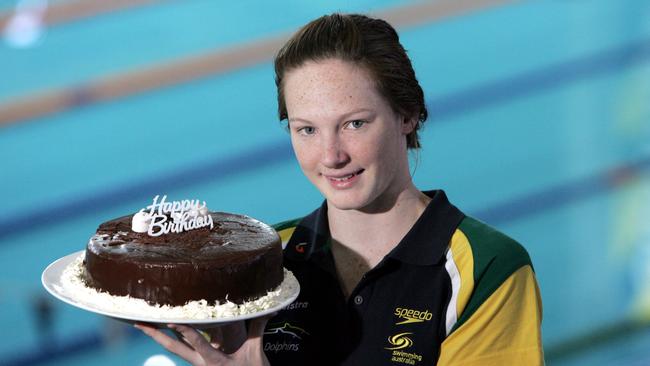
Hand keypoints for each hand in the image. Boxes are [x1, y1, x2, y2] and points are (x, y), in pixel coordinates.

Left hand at [135, 315, 272, 365]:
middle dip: (155, 335)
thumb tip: (269, 310)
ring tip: (143, 325)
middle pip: (174, 348)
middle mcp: (202, 363)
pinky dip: (173, 339)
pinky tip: (162, 332)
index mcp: (214, 361)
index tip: (169, 321)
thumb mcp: (255, 351)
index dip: (183, 330)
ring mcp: (199, 365)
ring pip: (175, 349)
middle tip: (138, 323)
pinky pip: (184, 350)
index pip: (196, 342)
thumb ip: (258, 329)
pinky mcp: (201, 364)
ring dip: (158, 337)